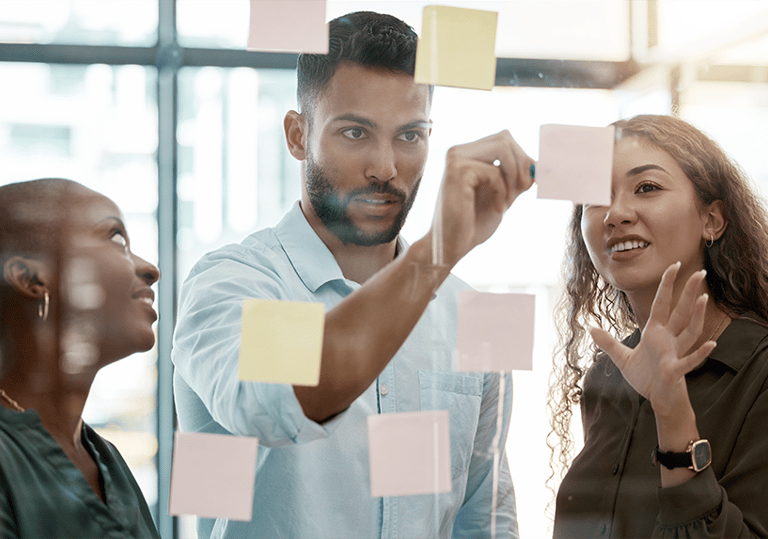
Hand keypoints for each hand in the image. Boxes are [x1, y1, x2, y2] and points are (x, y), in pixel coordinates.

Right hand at [430, 130, 533, 266]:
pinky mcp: (457, 172)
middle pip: (505, 138)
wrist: (453, 245)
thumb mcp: (503, 195)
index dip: (523, 158)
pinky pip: (494, 171)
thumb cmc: (474, 223)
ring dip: (513, 175)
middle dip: (521, 164)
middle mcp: (459, 151)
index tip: (529, 183)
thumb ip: (518, 178)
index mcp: (468, 154)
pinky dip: (502, 191)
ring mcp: (456, 159)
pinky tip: (497, 208)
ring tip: (509, 199)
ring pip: (502, 147)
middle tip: (524, 189)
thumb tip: (542, 164)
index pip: (504, 139)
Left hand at [589, 263, 716, 417]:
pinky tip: (711, 344)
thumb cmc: (646, 378)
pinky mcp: (676, 371)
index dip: (667, 285)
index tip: (674, 265)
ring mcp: (674, 353)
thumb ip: (608, 343)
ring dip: (697, 316)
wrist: (657, 400)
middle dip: (689, 292)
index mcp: (655, 332)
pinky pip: (690, 361)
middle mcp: (668, 339)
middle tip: (700, 272)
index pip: (662, 304)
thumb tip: (591, 328)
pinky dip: (700, 353)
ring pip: (689, 331)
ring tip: (704, 299)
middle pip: (681, 312)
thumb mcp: (622, 358)